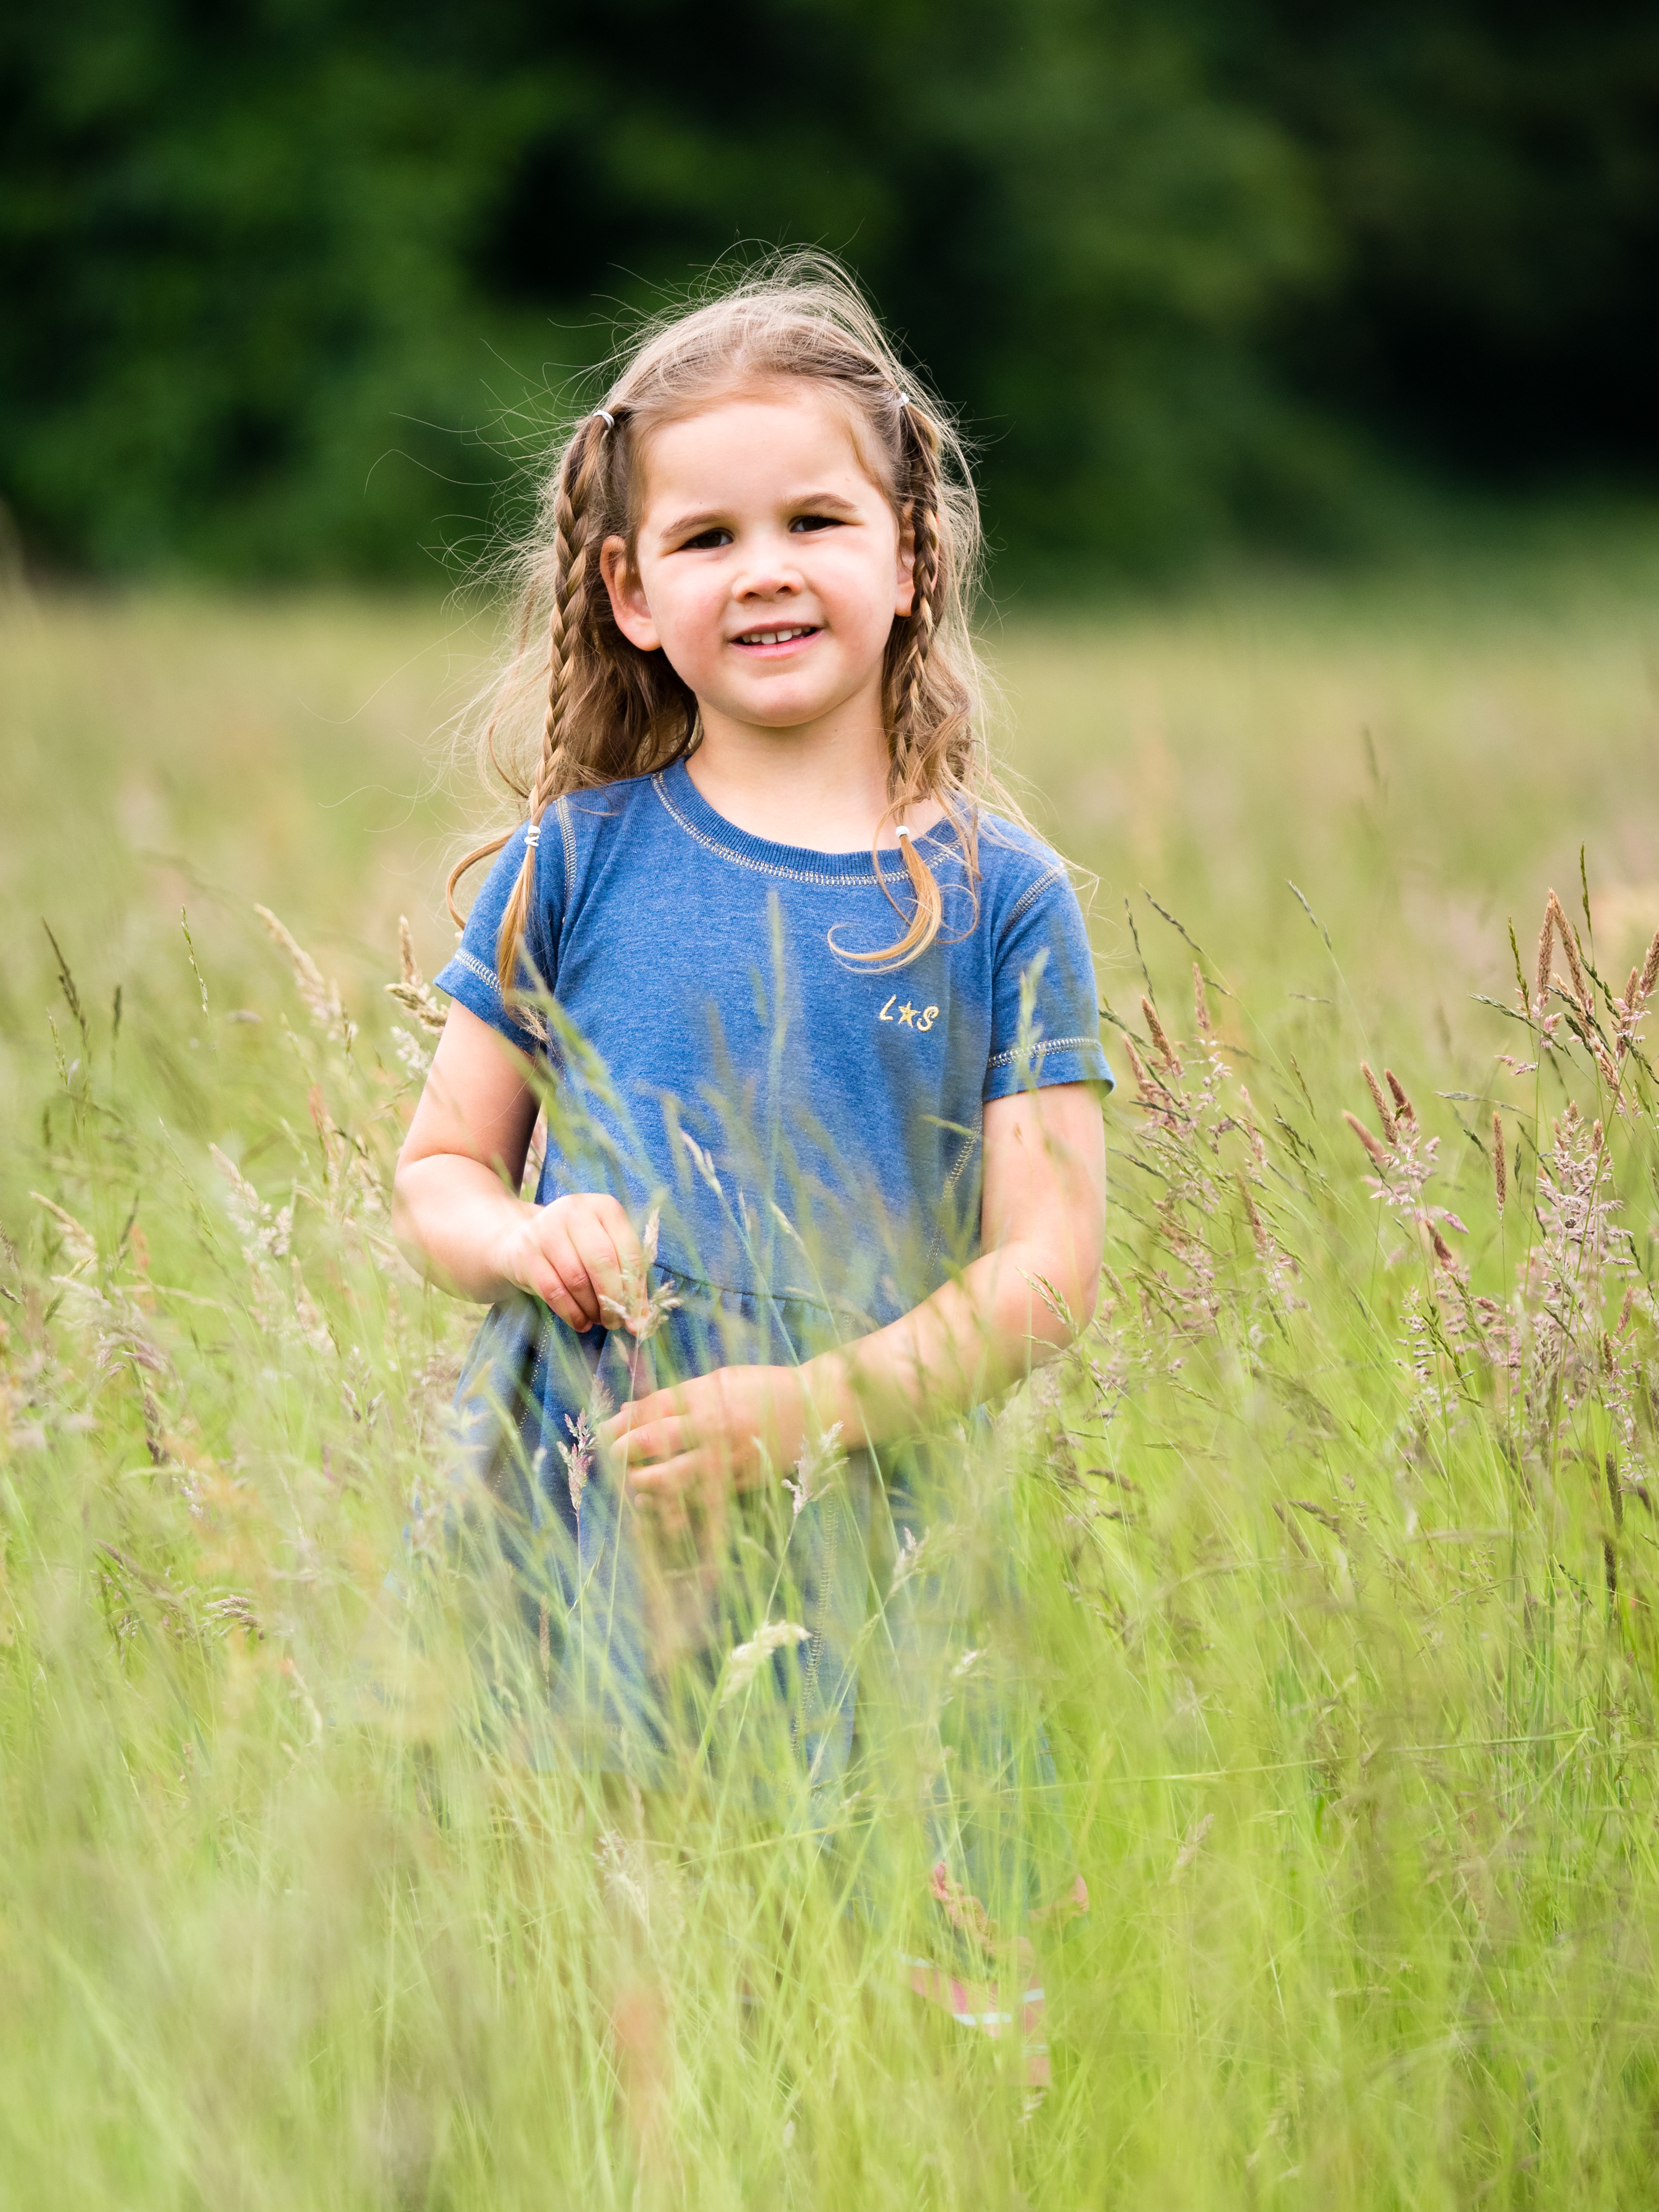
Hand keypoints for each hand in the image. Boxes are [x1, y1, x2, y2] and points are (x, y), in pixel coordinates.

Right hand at [495, 1192, 645, 1335]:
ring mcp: (546, 1229)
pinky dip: (571, 1313)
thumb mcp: (605, 1251)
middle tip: (616, 1322)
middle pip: (602, 1262)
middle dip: (613, 1300)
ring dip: (592, 1308)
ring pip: (577, 1279)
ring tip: (598, 1320)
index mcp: (604, 1207)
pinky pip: (553, 1291)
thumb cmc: (575, 1248)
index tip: (638, 1317)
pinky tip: (580, 1322)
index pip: (628, 1249)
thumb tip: (642, 1320)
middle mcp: (575, 1211)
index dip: (636, 1287)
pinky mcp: (526, 1253)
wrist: (520, 1241)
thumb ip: (627, 1278)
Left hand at [600, 1364, 811, 1523]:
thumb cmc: (764, 1388)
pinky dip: (673, 1505)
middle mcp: (712, 1429)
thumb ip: (676, 1395)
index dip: (622, 1423)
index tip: (607, 1431)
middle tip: (615, 1456)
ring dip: (643, 1484)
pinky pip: (698, 1500)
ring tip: (634, 1482)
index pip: (651, 1411)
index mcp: (706, 1397)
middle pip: (652, 1443)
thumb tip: (630, 1410)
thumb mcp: (719, 1379)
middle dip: (624, 1452)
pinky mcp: (740, 1484)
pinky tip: (659, 1503)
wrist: (816, 1409)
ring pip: (671, 1479)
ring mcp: (726, 1460)